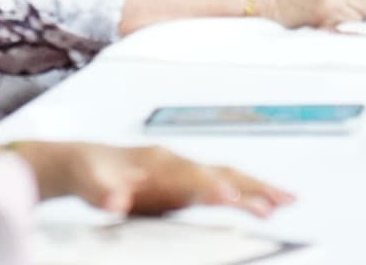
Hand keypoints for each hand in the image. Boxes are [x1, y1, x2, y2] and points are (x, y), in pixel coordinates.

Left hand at [16, 142, 293, 216]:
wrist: (78, 160)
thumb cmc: (85, 170)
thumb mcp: (85, 181)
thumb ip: (101, 190)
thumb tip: (116, 201)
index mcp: (157, 161)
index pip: (192, 176)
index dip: (211, 187)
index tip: (232, 198)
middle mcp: (176, 161)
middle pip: (222, 172)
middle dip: (250, 187)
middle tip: (278, 205)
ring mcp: (183, 170)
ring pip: (229, 175)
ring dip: (258, 187)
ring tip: (287, 201)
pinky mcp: (185, 181)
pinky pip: (224, 182)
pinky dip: (248, 190)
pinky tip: (264, 201)